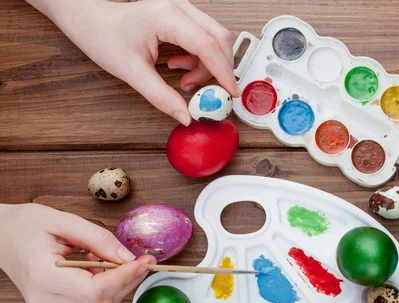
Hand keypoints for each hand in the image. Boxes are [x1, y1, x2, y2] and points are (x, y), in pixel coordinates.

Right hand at [0, 203, 155, 302]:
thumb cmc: (26, 225)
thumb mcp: (65, 221)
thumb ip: (99, 239)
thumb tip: (129, 257)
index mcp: (44, 277)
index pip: (96, 291)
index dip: (126, 277)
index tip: (145, 260)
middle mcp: (45, 300)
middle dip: (127, 282)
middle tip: (139, 259)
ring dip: (117, 287)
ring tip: (109, 259)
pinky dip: (105, 290)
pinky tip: (98, 268)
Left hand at [27, 0, 238, 125]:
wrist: (89, 18)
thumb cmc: (103, 36)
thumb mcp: (131, 72)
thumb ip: (161, 96)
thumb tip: (186, 115)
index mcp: (166, 17)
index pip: (208, 46)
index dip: (223, 72)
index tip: (230, 94)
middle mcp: (179, 8)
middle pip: (220, 39)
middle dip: (219, 69)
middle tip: (206, 92)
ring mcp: (182, 9)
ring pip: (215, 39)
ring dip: (208, 65)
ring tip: (184, 79)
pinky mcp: (182, 16)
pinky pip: (204, 38)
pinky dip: (200, 58)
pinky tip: (179, 66)